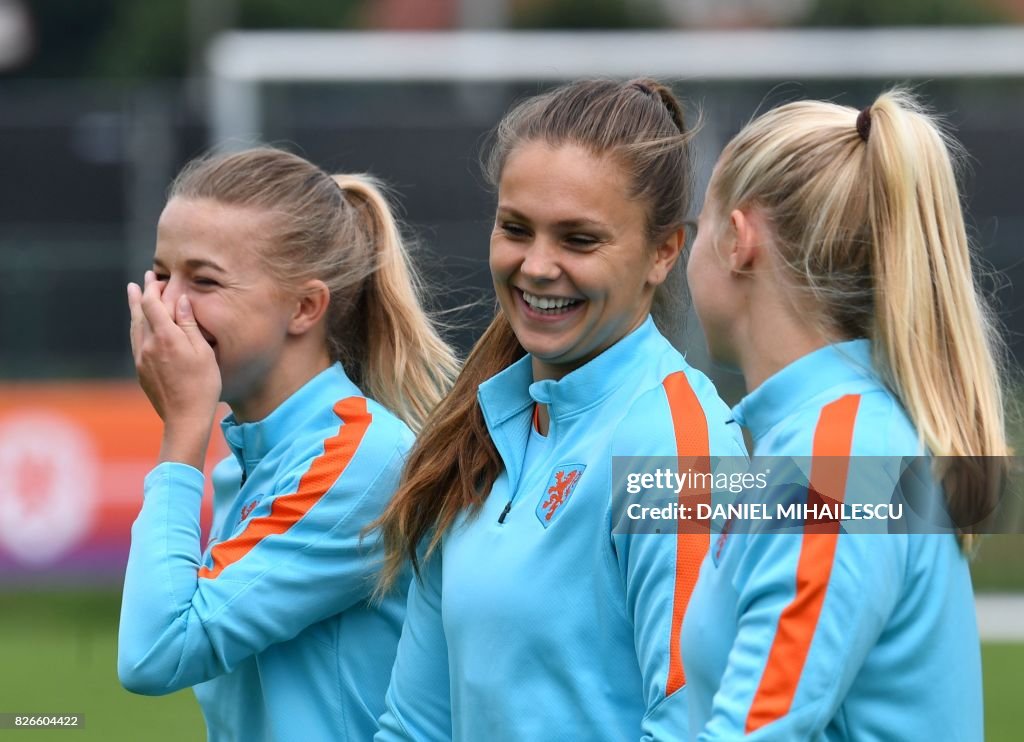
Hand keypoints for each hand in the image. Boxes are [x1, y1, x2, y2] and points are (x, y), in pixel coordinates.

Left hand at [128, 271, 221, 468]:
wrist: (185, 418)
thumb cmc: (202, 385)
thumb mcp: (204, 352)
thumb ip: (190, 325)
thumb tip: (180, 301)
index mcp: (166, 337)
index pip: (152, 304)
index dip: (153, 289)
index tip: (157, 278)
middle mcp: (148, 345)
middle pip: (140, 313)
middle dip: (142, 294)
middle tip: (144, 279)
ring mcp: (142, 359)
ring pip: (134, 327)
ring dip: (135, 308)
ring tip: (132, 293)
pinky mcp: (141, 371)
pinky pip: (136, 341)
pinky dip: (137, 326)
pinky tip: (139, 326)